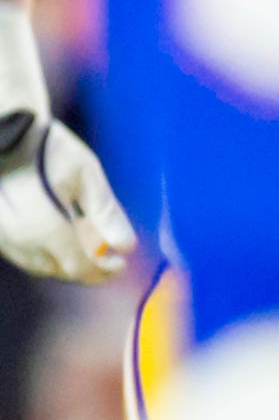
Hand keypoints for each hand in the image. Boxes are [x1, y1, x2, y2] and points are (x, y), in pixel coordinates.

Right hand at [0, 117, 132, 283]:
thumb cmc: (45, 147)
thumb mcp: (86, 175)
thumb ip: (107, 213)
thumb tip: (125, 246)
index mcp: (48, 231)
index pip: (81, 269)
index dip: (104, 272)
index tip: (120, 263)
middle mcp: (21, 241)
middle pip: (60, 269)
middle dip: (87, 266)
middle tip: (104, 252)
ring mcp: (2, 236)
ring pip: (38, 264)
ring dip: (63, 260)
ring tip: (81, 240)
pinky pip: (20, 252)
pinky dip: (41, 251)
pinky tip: (54, 233)